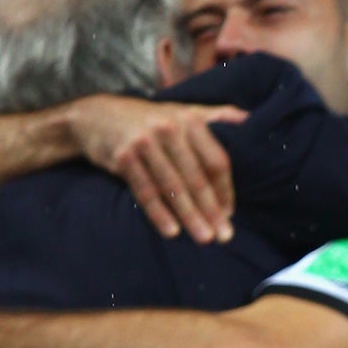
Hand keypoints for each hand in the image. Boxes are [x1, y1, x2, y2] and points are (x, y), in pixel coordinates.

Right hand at [69, 95, 245, 242]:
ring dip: (190, 216)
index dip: (225, 189)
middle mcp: (169, 130)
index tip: (231, 214)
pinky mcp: (123, 157)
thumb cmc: (150, 118)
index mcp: (190, 120)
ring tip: (204, 238)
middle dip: (212, 209)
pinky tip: (171, 232)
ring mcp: (145, 143)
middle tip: (225, 235)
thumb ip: (218, 114)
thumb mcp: (183, 109)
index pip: (215, 161)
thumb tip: (251, 120)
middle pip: (197, 177)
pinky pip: (145, 190)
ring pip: (173, 187)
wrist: (96, 115)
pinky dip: (159, 213)